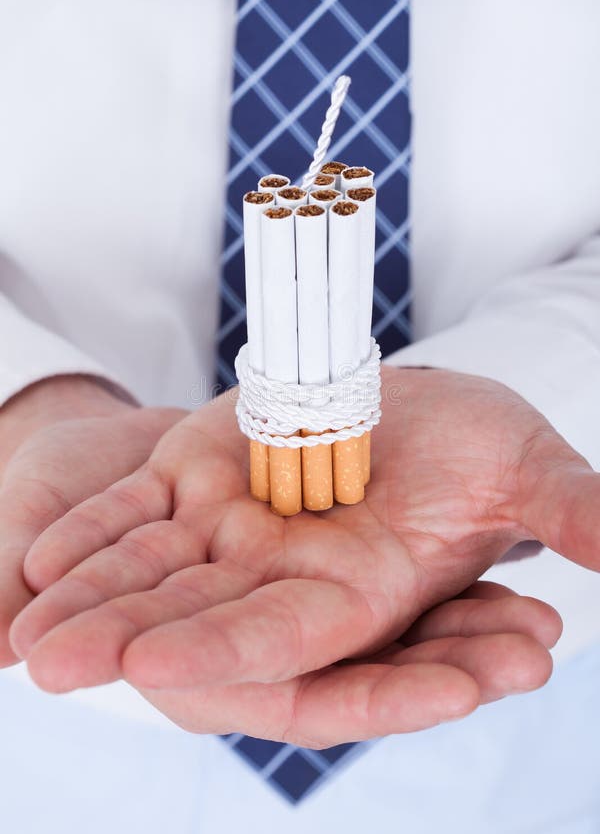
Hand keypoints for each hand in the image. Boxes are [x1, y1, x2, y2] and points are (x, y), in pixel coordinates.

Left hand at [11, 366, 596, 742]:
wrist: (417, 400)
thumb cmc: (477, 436)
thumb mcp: (523, 463)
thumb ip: (567, 513)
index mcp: (360, 591)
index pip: (291, 640)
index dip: (226, 648)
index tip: (153, 669)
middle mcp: (287, 574)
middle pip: (196, 618)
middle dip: (123, 641)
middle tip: (45, 665)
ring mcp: (236, 527)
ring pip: (150, 573)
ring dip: (84, 598)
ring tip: (13, 638)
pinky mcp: (202, 478)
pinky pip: (135, 512)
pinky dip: (90, 531)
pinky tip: (34, 558)